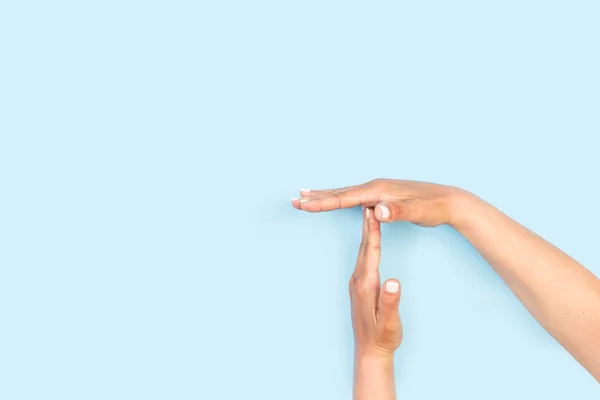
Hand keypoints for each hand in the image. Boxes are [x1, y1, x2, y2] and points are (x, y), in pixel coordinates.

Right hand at [292, 179, 470, 226]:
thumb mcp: (420, 212)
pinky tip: (335, 198)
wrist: (450, 201)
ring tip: (304, 195)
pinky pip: (353, 196)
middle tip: (293, 200)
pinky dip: (338, 197)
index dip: (323, 203)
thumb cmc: (435, 208)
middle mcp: (376, 186)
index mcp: (379, 190)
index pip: (345, 198)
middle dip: (315, 197)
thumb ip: (399, 211)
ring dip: (323, 195)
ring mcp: (378, 189)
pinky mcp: (382, 194)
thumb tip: (378, 210)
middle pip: (339, 193)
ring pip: (344, 193)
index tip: (304, 205)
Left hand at [350, 207, 401, 355]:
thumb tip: (394, 281)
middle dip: (366, 224)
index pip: (370, 252)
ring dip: (364, 232)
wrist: (369, 352)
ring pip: (361, 251)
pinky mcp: (359, 286)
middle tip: (367, 200)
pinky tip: (367, 239)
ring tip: (367, 213)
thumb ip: (390, 302)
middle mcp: (358, 281)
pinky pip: (362, 259)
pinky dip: (365, 244)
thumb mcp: (389, 322)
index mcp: (366, 285)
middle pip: (363, 247)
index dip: (372, 231)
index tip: (373, 211)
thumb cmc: (383, 338)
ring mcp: (357, 283)